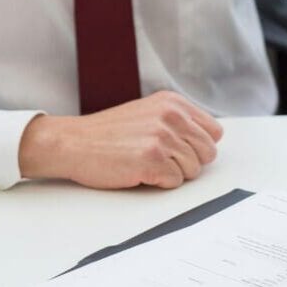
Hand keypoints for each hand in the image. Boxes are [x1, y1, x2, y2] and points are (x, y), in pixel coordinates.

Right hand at [19, 91, 223, 188]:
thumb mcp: (149, 113)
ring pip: (193, 170)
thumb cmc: (108, 134)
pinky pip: (175, 182)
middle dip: (189, 162)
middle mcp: (171, 116)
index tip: (180, 149)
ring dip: (173, 173)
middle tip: (162, 160)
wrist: (72, 143)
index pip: (214, 133)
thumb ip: (179, 122)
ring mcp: (162, 137)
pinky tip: (140, 171)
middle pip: (208, 153)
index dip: (199, 147)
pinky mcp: (153, 159)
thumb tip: (208, 142)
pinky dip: (160, 183)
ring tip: (147, 163)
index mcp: (173, 103)